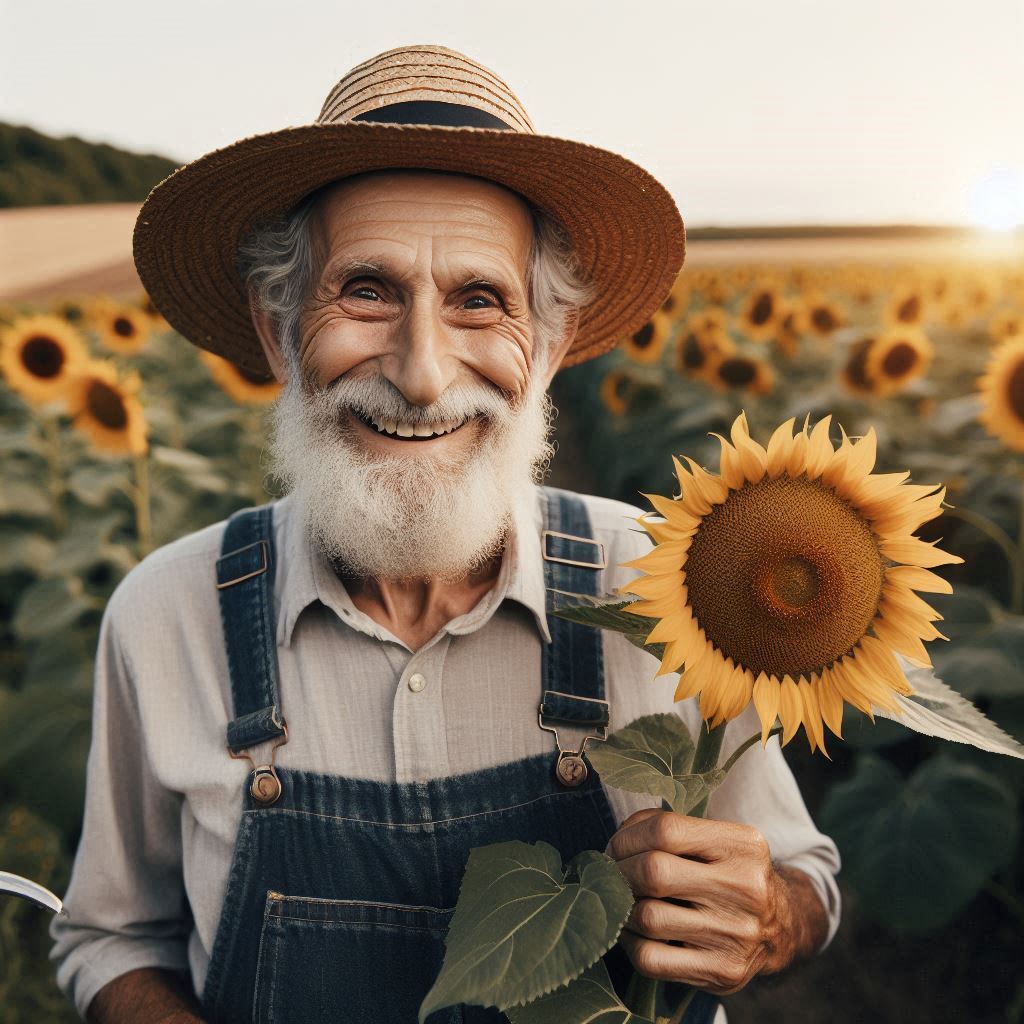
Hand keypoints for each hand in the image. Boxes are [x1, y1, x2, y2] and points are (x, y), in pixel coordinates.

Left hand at [607, 808, 804, 995]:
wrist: (781, 929)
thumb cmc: (731, 874)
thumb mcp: (718, 840)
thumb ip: (672, 829)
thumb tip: (618, 839)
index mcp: (742, 846)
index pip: (666, 830)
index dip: (628, 837)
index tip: (616, 847)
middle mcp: (745, 888)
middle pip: (654, 873)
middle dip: (619, 871)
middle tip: (609, 873)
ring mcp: (735, 934)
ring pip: (648, 918)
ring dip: (621, 908)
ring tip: (619, 900)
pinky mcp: (722, 971)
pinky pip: (652, 959)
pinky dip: (629, 943)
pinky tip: (632, 931)